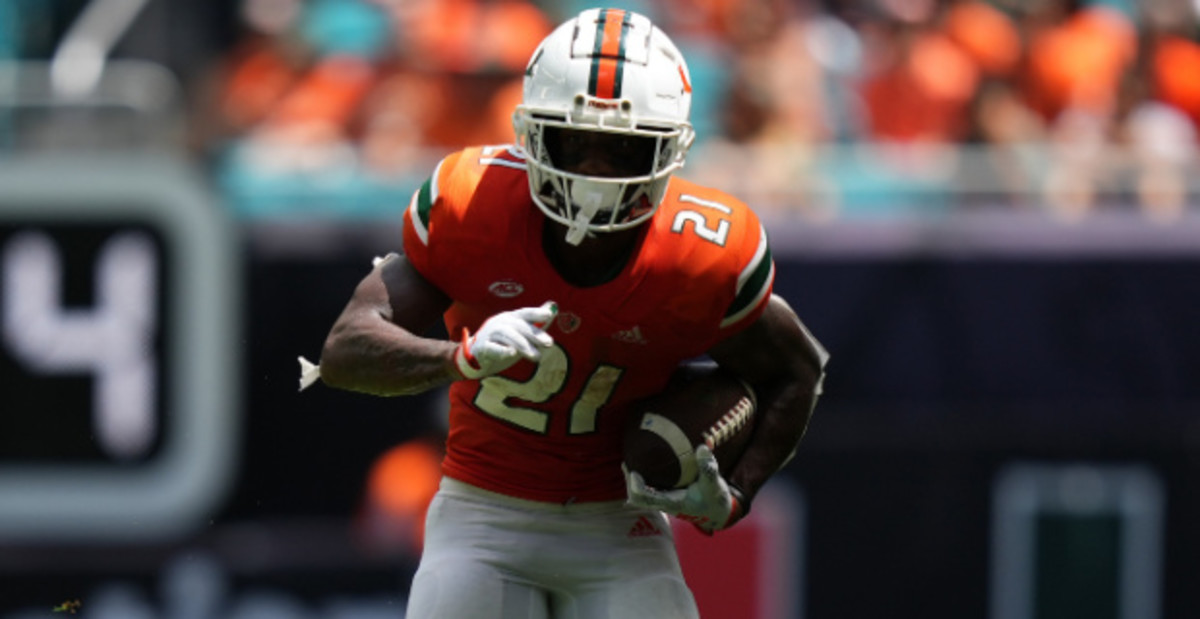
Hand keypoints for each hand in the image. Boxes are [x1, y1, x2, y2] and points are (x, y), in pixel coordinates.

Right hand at [455, 301, 556, 378]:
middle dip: (535, 334)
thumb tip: (553, 308)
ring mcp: (490, 334)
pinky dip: (502, 350)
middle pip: (519, 326)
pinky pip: (492, 347)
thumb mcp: (521, 333)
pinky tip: (511, 353)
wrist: (477, 356)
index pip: (525, 313)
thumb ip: (537, 322)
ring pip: (508, 336)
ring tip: (536, 356)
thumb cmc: (503, 342)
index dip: (536, 312)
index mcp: (511, 317)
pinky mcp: (482, 347)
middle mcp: (501, 322)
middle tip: (549, 343)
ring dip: (523, 345)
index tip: (548, 315)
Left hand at [625, 445, 742, 533]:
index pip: (646, 499)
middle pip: (637, 500)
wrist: (717, 512)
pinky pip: (648, 491)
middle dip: (629, 484)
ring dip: (633, 482)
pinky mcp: (667, 497)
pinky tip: (642, 466)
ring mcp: (665, 502)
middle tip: (626, 464)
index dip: (636, 487)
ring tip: (629, 463)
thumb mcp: (714, 484)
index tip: (633, 472)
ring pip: (640, 497)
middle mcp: (665, 504)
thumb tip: (702, 447)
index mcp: (672, 503)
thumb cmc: (714, 499)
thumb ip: (708, 467)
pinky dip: (642, 481)